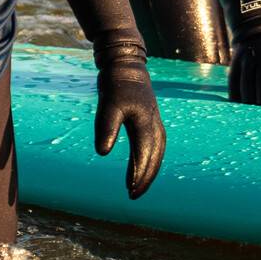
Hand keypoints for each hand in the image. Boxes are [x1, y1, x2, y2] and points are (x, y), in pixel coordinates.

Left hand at [93, 43, 163, 198]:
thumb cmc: (115, 84)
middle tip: (133, 195)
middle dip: (145, 177)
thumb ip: (106, 128)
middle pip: (155, 157)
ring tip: (138, 186)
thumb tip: (103, 153)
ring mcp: (155, 121)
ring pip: (158, 152)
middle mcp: (154, 124)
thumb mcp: (107, 105)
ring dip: (150, 170)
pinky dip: (151, 158)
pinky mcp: (152, 119)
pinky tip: (143, 164)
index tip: (130, 190)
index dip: (138, 174)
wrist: (126, 64)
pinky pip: (156, 145)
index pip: (144, 155)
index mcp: (146, 123)